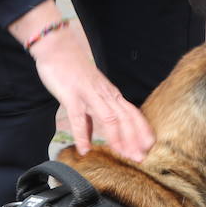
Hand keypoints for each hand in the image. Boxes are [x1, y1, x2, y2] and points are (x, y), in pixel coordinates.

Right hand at [10, 2, 154, 160]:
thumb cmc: (72, 71)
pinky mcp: (71, 95)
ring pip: (109, 117)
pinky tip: (84, 149)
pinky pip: (79, 117)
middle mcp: (104, 94)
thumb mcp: (88, 93)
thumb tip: (90, 138)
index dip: (142, 131)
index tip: (149, 147)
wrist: (56, 48)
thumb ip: (90, 116)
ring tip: (123, 155)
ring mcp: (89, 94)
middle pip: (125, 118)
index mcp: (110, 93)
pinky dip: (82, 135)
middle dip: (135, 139)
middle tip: (141, 158)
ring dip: (118, 138)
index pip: (132, 113)